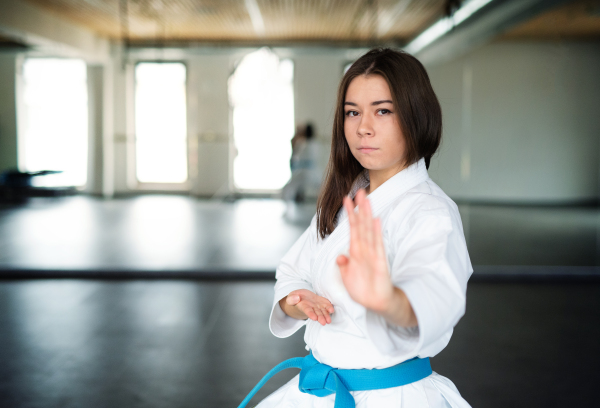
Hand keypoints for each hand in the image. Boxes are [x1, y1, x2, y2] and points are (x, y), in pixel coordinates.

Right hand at [280, 289, 334, 325]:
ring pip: (322, 311)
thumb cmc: (296, 298)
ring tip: (329, 321)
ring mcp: (317, 306)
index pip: (307, 311)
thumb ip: (292, 298)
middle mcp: (311, 308)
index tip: (314, 318)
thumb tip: (297, 298)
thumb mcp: (291, 297)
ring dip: (326, 316)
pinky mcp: (322, 302)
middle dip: (320, 318)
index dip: (311, 314)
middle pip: (316, 313)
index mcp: (303, 306)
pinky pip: (326, 306)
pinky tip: (331, 310)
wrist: (302, 297)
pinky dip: (329, 308)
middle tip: (323, 322)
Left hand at [336, 189, 394, 313]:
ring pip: (369, 230)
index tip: (346, 199)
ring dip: (367, 215)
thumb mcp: (347, 277)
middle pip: (362, 224)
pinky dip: (376, 233)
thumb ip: (344, 266)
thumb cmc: (363, 289)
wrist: (376, 303)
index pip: (353, 228)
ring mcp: (372, 254)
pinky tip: (376, 220)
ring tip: (366, 200)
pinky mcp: (379, 262)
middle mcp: (364, 249)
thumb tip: (339, 257)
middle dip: (360, 208)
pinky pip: (377, 245)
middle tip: (360, 191)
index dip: (350, 214)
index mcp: (355, 251)